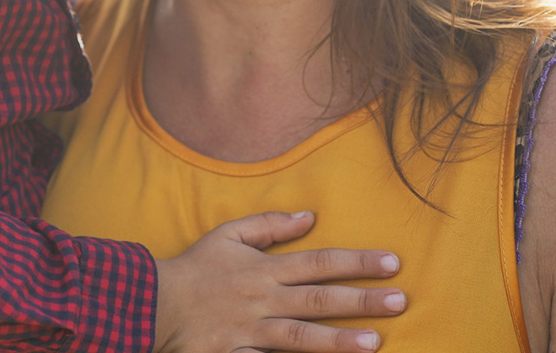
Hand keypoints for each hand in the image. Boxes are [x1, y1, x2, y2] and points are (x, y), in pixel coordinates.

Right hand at [152, 211, 404, 352]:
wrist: (155, 303)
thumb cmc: (197, 267)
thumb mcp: (229, 234)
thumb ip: (269, 224)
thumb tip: (309, 216)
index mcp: (263, 268)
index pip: (318, 262)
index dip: (355, 262)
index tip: (392, 263)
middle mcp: (262, 298)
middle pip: (317, 298)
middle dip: (360, 300)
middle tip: (400, 300)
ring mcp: (251, 331)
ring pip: (300, 336)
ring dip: (337, 340)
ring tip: (374, 343)